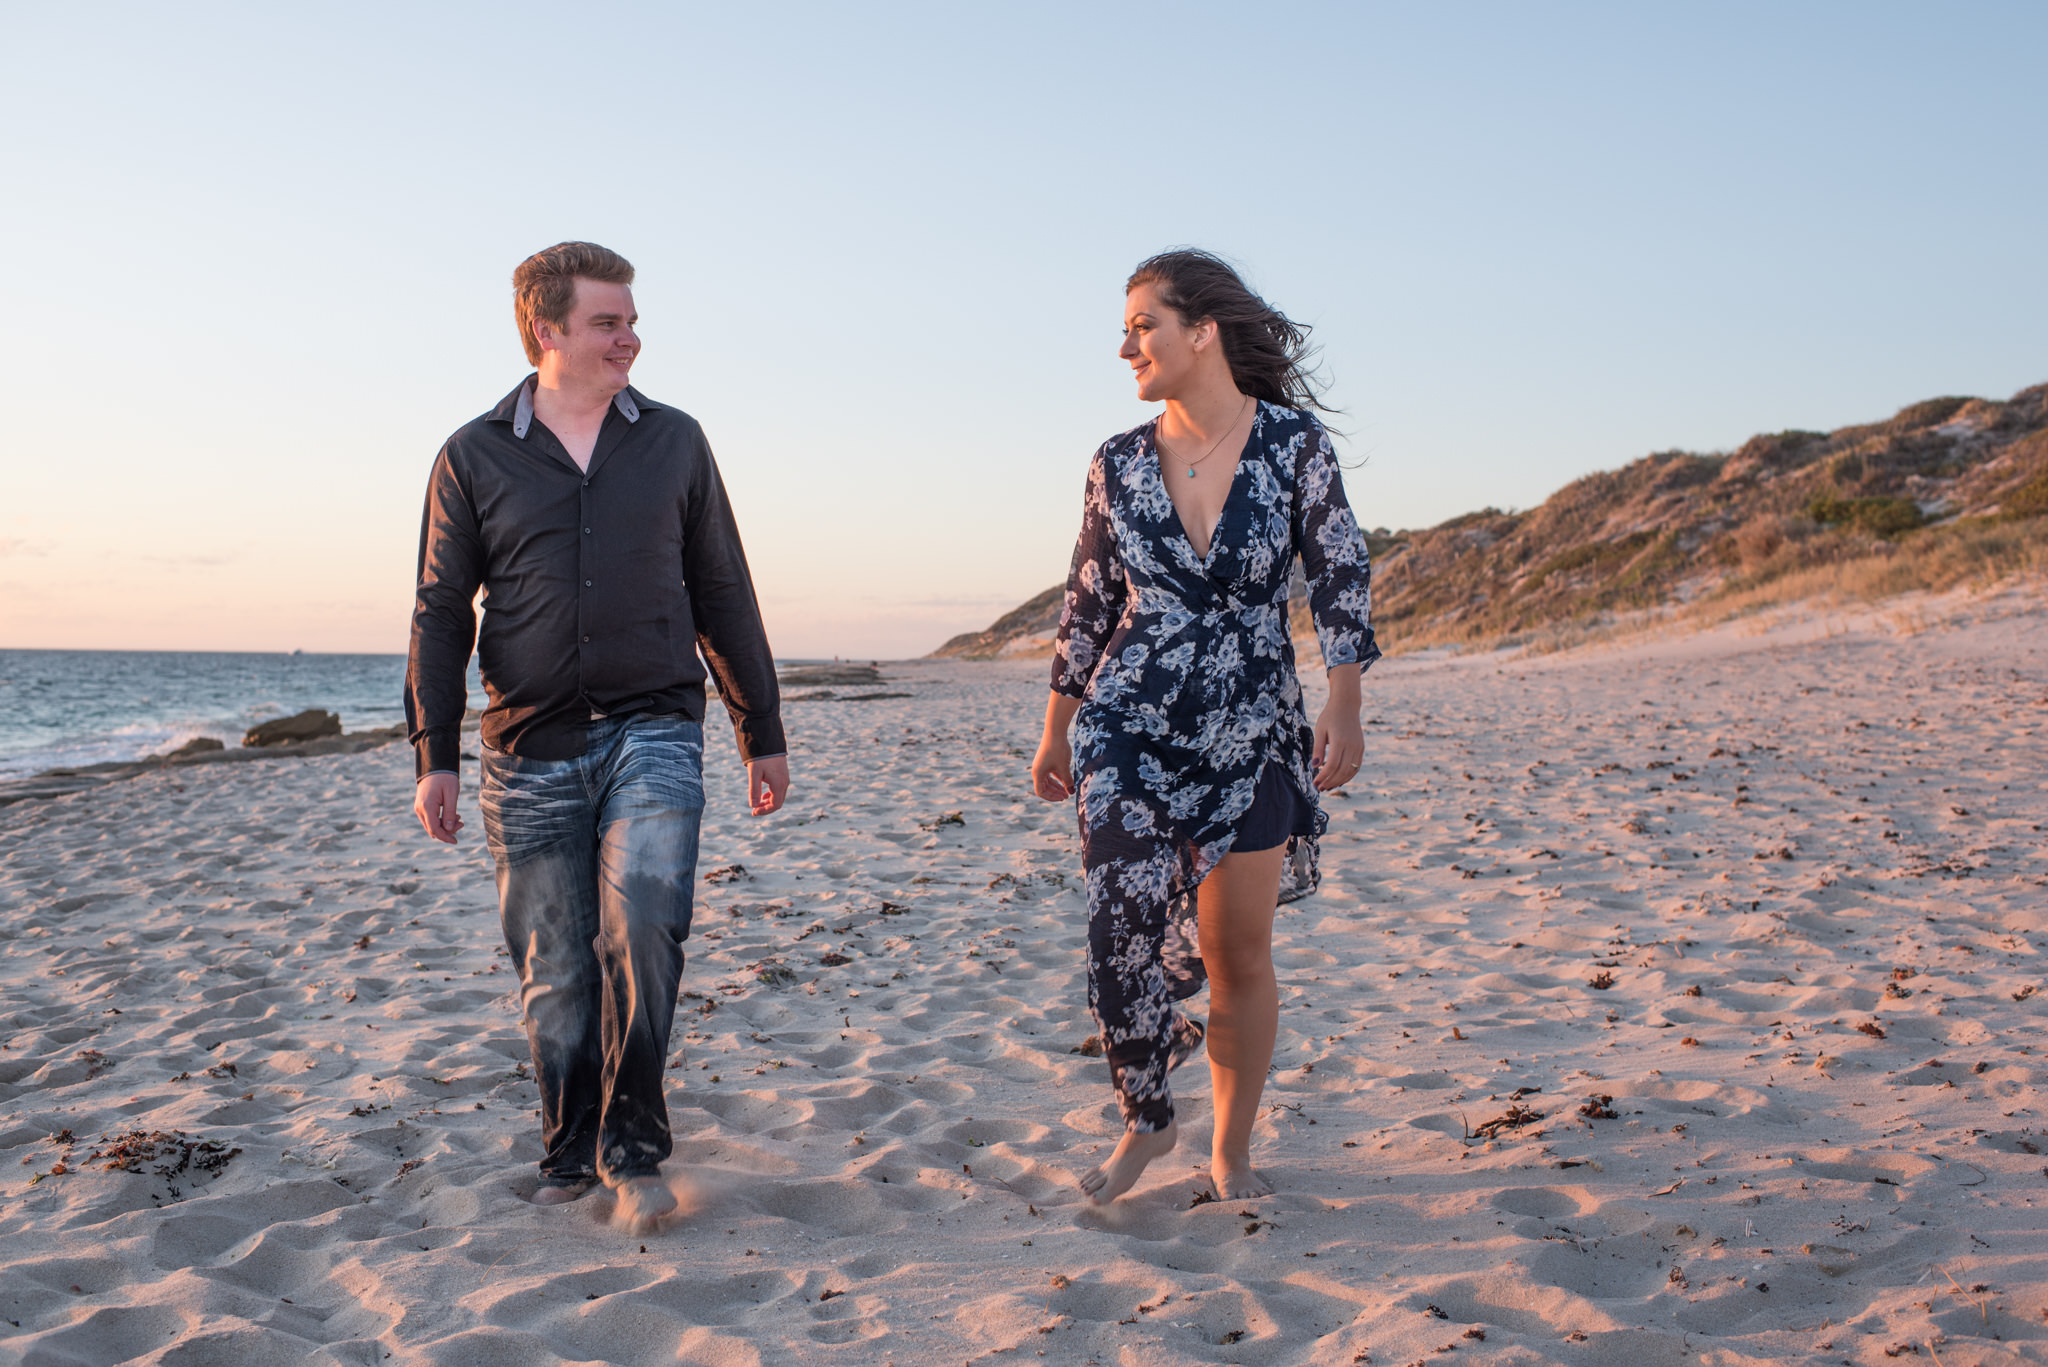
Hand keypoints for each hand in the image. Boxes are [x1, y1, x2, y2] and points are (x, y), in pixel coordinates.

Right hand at [414, 772, 462, 843]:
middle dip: (447, 831)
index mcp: (427, 806)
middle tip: (462, 823)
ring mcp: (419, 808)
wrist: (435, 766)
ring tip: (459, 818)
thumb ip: (450, 812)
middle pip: (432, 829)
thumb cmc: (445, 778)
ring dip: (445, 826)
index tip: (456, 841)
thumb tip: (449, 829)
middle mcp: (419, 809)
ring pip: (431, 825)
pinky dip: (440, 821)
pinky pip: (430, 819)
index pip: (434, 829)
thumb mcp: (452, 794)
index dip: (445, 837)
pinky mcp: (421, 806)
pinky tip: (452, 815)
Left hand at [747, 755, 789, 815]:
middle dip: (766, 808)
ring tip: (757, 803)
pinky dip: (771, 795)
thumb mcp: (754, 774)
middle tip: (754, 810)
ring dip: (768, 802)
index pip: (774, 805)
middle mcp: (784, 783)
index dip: (764, 811)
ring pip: (779, 797)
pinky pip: (779, 790)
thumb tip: (753, 806)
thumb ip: (754, 791)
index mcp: (779, 784)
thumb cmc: (760, 758)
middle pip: (778, 803)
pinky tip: (763, 795)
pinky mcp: (783, 775)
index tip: (753, 812)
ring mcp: (785, 779)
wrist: (768, 742)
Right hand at [1031, 731, 1073, 801]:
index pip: (1041, 792)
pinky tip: (1067, 780)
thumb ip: (1067, 781)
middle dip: (1056, 792)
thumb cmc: (1058, 749)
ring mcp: (1041, 765)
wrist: (1055, 731)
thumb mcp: (1064, 767)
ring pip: (1048, 780)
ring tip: (1068, 790)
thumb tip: (1071, 792)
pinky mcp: (1046, 760)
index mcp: (1037, 773)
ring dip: (1057, 786)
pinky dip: (1058, 778)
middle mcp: (1037, 770)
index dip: (1051, 797)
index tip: (1063, 797)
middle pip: (1045, 787)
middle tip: (1067, 796)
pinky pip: (1051, 773)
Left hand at [1312, 663, 1364, 792]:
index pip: (1332, 765)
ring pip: (1350, 771)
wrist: (1347, 705)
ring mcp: (1358, 747)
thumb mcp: (1320, 730)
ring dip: (1339, 781)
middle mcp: (1352, 745)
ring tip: (1327, 787)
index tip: (1314, 783)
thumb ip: (1318, 748)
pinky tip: (1338, 780)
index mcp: (1340, 741)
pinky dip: (1348, 776)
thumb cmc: (1329, 716)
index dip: (1323, 776)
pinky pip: (1356, 766)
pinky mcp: (1361, 748)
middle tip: (1319, 788)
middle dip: (1330, 782)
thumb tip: (1314, 766)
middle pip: (1342, 771)